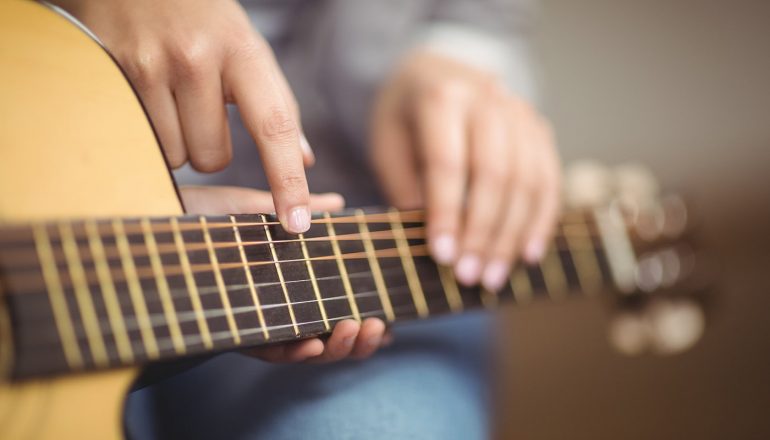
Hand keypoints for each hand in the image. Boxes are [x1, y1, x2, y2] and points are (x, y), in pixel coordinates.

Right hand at [53, 0, 313, 233]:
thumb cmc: (206, 20)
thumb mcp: (249, 50)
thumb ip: (276, 104)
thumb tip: (304, 160)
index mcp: (243, 52)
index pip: (274, 127)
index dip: (287, 180)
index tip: (297, 221)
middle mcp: (197, 60)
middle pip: (214, 159)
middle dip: (212, 148)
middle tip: (203, 110)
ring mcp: (150, 66)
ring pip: (175, 156)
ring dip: (178, 142)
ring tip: (173, 98)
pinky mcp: (112, 73)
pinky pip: (141, 142)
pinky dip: (150, 132)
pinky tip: (148, 95)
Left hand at [180, 185, 389, 361]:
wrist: (154, 223)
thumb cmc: (203, 218)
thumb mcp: (260, 211)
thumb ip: (301, 210)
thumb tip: (340, 202)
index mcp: (287, 283)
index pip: (332, 306)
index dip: (361, 316)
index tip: (386, 316)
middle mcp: (275, 307)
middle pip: (327, 334)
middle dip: (356, 338)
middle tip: (377, 325)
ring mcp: (256, 321)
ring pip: (304, 348)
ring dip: (334, 348)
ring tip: (353, 330)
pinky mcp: (232, 331)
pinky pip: (269, 351)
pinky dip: (294, 351)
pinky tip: (312, 344)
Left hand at [371, 51, 560, 291]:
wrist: (436, 73)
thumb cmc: (404, 119)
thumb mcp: (388, 147)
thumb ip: (407, 189)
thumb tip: (436, 245)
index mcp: (441, 97)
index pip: (448, 162)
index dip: (446, 212)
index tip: (441, 256)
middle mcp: (488, 99)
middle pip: (495, 173)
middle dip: (482, 232)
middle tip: (468, 275)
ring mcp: (520, 112)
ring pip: (527, 181)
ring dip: (511, 235)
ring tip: (492, 277)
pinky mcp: (540, 130)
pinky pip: (549, 180)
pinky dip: (540, 221)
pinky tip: (527, 254)